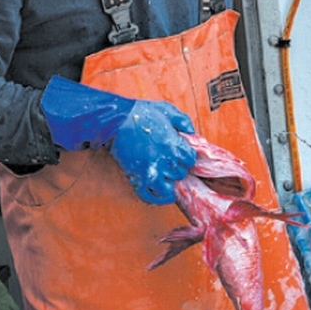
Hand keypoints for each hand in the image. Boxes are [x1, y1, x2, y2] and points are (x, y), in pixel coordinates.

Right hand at [40, 76, 196, 203]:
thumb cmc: (141, 113)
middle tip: (170, 161)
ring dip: (168, 182)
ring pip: (168, 188)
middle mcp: (165, 162)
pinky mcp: (136, 179)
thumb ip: (184, 121)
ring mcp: (150, 173)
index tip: (181, 153)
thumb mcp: (167, 110)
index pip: (191, 160)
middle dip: (177, 167)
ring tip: (165, 175)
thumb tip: (193, 133)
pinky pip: (150, 198)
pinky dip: (159, 200)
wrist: (116, 121)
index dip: (186, 156)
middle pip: (180, 174)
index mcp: (175, 146)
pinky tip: (165, 195)